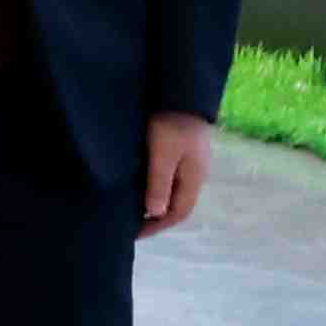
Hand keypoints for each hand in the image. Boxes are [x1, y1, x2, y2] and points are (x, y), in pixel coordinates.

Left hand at [141, 115, 216, 236]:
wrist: (182, 92)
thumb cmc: (172, 124)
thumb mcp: (162, 155)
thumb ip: (159, 184)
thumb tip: (156, 214)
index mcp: (194, 178)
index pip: (179, 213)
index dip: (158, 226)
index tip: (134, 233)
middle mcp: (195, 173)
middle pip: (177, 204)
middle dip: (156, 218)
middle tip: (131, 223)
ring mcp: (190, 162)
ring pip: (173, 191)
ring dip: (155, 201)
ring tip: (132, 207)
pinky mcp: (182, 150)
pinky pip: (169, 177)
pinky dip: (155, 186)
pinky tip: (140, 184)